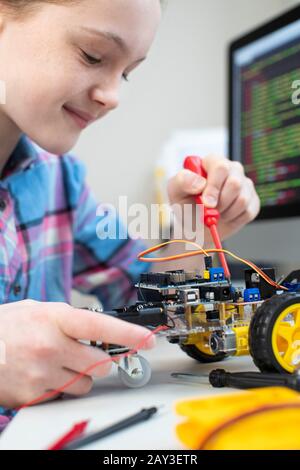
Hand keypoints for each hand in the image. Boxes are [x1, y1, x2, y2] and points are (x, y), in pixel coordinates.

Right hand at [0, 300, 154, 407]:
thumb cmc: (8, 326)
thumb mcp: (39, 310)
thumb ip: (71, 319)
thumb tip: (101, 330)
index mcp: (54, 318)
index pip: (101, 327)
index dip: (129, 334)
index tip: (149, 339)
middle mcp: (50, 346)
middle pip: (101, 363)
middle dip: (100, 361)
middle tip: (86, 354)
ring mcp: (41, 374)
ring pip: (86, 384)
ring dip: (80, 377)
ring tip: (57, 364)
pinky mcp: (33, 396)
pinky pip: (63, 397)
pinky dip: (60, 389)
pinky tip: (42, 374)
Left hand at [167, 155, 259, 244]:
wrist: (196, 226)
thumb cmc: (186, 204)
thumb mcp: (176, 191)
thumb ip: (182, 181)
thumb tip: (200, 183)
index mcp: (212, 162)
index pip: (220, 167)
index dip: (214, 186)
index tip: (206, 203)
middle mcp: (231, 169)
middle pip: (235, 183)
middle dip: (220, 202)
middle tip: (209, 211)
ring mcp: (244, 184)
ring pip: (242, 199)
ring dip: (225, 212)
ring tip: (215, 213)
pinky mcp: (253, 200)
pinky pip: (248, 211)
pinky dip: (233, 219)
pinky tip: (225, 216)